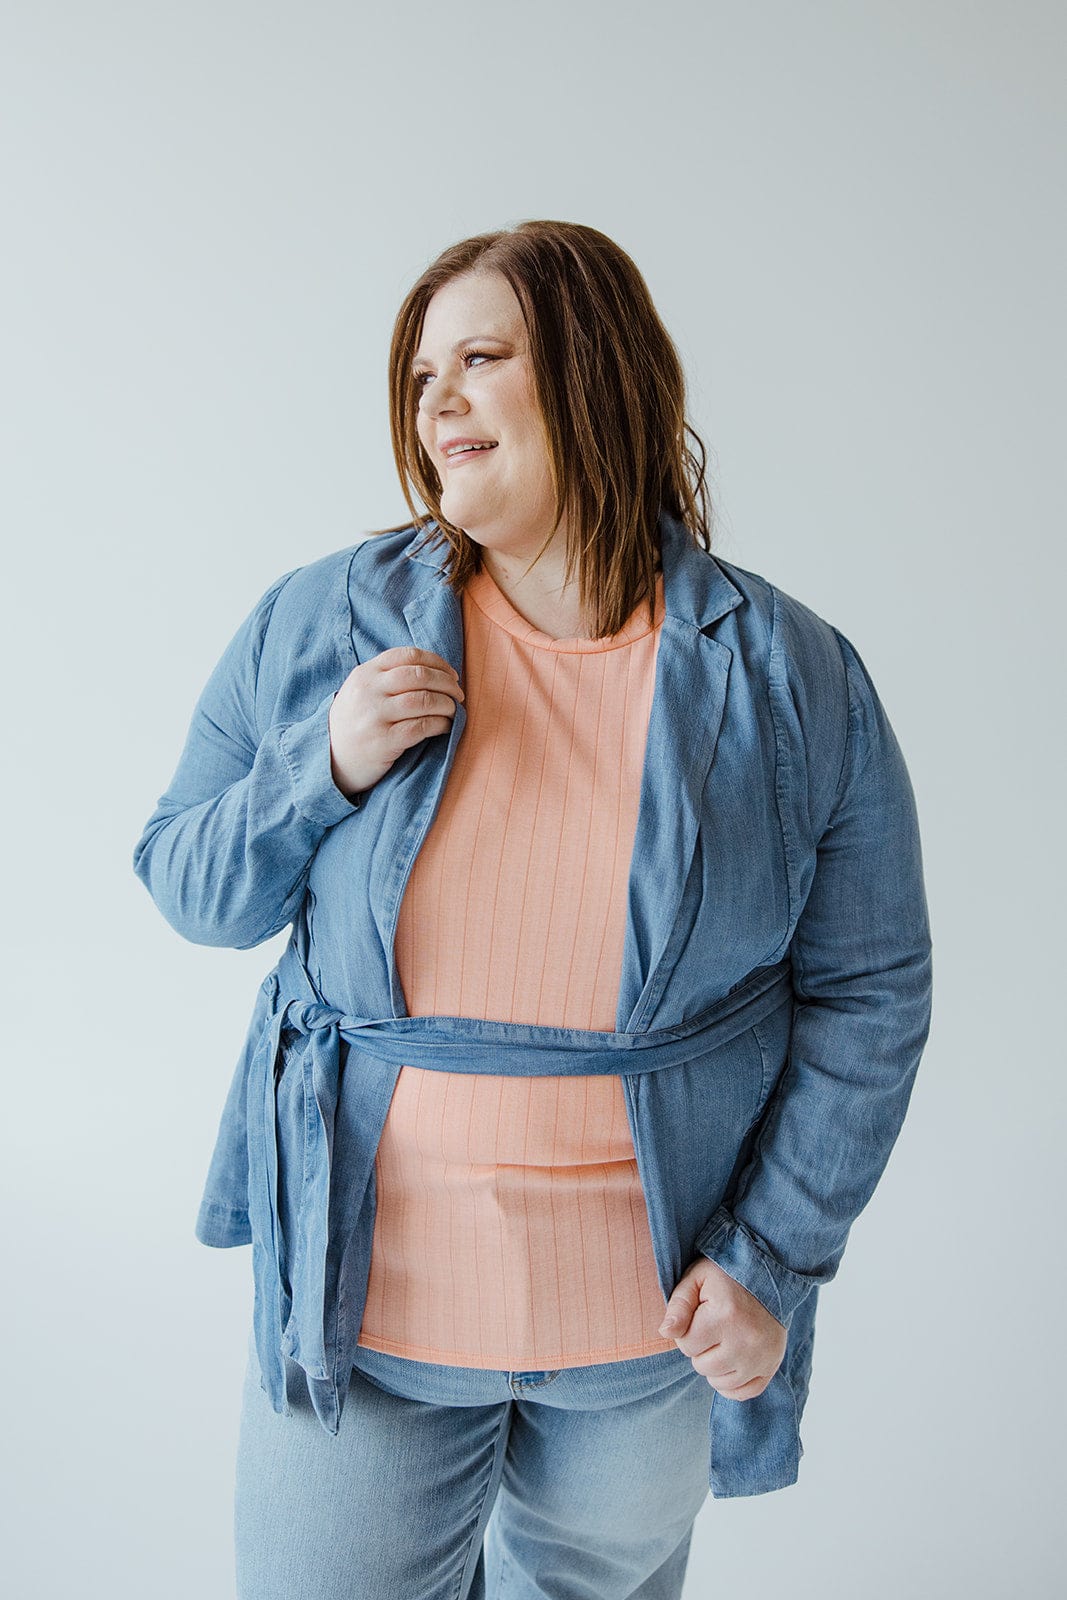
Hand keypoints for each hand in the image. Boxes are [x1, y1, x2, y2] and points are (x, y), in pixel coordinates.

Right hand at [327, 646, 464, 799]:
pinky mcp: (383, 742)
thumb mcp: (361, 691)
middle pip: (419, 676)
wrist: (329, 759)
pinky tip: (445, 726)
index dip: (437, 662)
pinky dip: (440, 724)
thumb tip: (434, 669)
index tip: (451, 674)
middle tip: (458, 694)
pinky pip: (421, 727)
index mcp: (365, 673)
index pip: (408, 656)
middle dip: (446, 683)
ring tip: (453, 710)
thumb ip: (387, 676)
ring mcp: (375, 716)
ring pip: (423, 700)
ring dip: (446, 704)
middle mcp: (369, 691)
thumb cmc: (354, 723)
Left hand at [658, 1254, 787, 1399]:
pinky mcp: (771, 1367)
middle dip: (701, 1348)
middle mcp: (745, 1340)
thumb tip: (665, 1333)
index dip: (688, 1330)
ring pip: (719, 1382)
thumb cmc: (726, 1276)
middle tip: (713, 1327)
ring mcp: (761, 1357)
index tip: (700, 1315)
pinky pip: (743, 1393)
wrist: (769, 1276)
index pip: (686, 1344)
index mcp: (725, 1315)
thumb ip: (678, 1305)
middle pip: (702, 1366)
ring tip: (724, 1340)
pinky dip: (732, 1383)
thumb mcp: (697, 1279)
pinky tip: (732, 1362)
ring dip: (715, 1365)